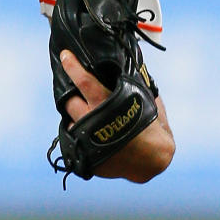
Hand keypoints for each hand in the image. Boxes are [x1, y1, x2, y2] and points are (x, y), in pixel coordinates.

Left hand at [59, 50, 174, 182]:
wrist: (154, 163)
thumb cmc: (154, 131)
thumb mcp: (148, 103)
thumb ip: (138, 88)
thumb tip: (135, 72)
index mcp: (107, 103)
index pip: (83, 80)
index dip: (72, 67)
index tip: (65, 56)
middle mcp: (93, 120)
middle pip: (69, 103)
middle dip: (70, 97)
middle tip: (75, 94)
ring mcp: (87, 140)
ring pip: (70, 124)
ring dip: (75, 120)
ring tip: (86, 119)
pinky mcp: (87, 157)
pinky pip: (77, 144)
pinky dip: (81, 139)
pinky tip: (91, 137)